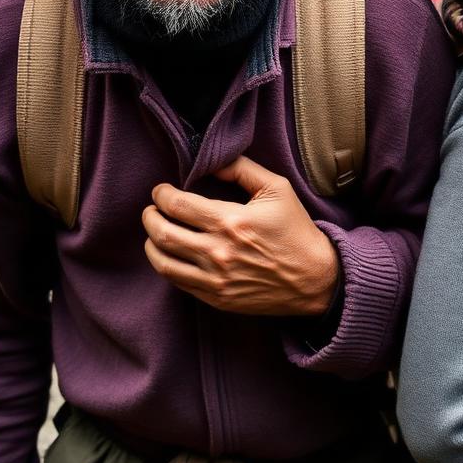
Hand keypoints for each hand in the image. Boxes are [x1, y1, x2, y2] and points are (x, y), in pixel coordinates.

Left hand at [142, 156, 339, 316]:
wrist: (313, 278)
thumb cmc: (295, 230)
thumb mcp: (278, 189)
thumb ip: (243, 169)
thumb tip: (213, 165)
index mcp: (231, 221)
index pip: (178, 205)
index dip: (162, 195)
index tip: (161, 191)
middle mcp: (218, 251)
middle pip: (162, 232)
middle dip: (149, 216)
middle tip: (151, 209)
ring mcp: (215, 278)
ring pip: (162, 261)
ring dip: (151, 243)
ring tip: (155, 232)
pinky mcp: (216, 298)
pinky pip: (177, 282)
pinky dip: (166, 266)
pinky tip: (171, 255)